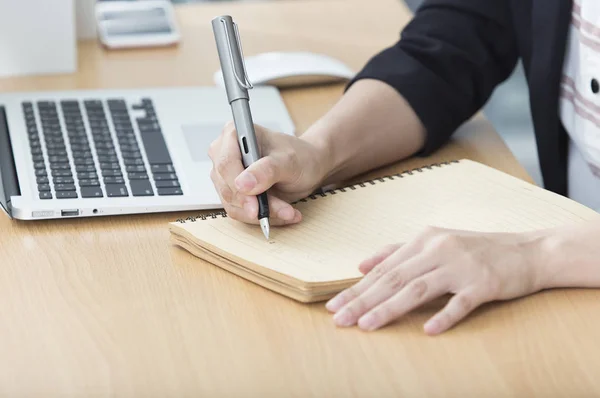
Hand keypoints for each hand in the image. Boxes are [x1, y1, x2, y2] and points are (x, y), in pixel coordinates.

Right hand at [208, 122, 330, 224]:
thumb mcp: (288, 161)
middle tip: (283, 211)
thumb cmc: (299, 156)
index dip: (237, 187)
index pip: (226, 164)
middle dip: (255, 205)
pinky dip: (263, 216)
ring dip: (263, 213)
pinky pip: (240, 212)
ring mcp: (226, 176)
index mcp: (234, 135)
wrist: (307, 167)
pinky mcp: (232, 193)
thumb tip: (243, 184)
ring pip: (233, 204)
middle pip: (227, 187)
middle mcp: (224, 154)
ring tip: (289, 212)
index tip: (254, 205)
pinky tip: (284, 213)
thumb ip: (267, 170)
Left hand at [325, 226, 548, 334]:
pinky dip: (444, 316)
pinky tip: (427, 330)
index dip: (357, 287)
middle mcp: (438, 249)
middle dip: (363, 300)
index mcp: (424, 240)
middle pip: (393, 278)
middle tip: (339, 318)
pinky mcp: (483, 283)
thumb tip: (361, 263)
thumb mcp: (435, 242)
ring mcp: (461, 266)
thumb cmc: (475, 249)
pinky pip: (460, 302)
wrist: (527, 251)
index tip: (333, 304)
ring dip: (389, 308)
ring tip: (366, 325)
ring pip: (417, 289)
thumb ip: (397, 251)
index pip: (383, 268)